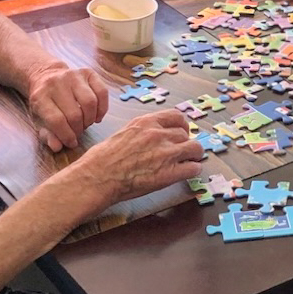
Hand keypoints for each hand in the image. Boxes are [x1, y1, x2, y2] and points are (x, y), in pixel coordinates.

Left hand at [26, 63, 109, 150]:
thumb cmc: (44, 102)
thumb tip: (58, 147)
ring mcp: (73, 75)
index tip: (71, 143)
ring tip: (86, 124)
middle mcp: (56, 83)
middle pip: (75, 113)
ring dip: (90, 119)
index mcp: (40, 97)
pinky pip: (102, 92)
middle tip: (78, 133)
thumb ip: (48, 135)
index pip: (57, 120)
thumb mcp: (39, 120)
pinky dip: (103, 108)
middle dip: (79, 129)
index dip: (67, 136)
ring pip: (90, 102)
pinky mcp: (88, 72)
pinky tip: (97, 116)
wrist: (46, 75)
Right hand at [69, 110, 203, 210]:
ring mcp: (166, 153)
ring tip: (190, 161)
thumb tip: (148, 138)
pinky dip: (193, 171)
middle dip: (186, 142)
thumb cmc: (101, 159)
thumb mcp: (122, 133)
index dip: (182, 126)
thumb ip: (140, 132)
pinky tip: (188, 173)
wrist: (97, 177)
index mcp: (146, 122)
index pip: (176, 116)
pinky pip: (193, 168)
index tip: (182, 132)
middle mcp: (158, 134)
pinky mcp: (169, 173)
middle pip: (186, 134)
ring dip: (194, 155)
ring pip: (195, 149)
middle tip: (183, 151)